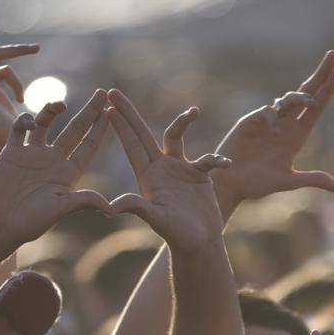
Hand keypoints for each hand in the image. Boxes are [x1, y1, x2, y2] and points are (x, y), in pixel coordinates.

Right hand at [0, 91, 112, 250]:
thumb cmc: (30, 222)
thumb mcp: (60, 209)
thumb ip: (83, 201)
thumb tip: (111, 208)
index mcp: (68, 173)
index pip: (88, 146)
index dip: (99, 129)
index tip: (111, 112)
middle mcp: (53, 160)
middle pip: (74, 130)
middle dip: (89, 112)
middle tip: (103, 93)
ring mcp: (32, 155)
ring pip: (47, 124)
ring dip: (53, 110)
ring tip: (61, 104)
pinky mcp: (12, 152)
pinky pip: (20, 128)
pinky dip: (25, 120)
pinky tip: (30, 124)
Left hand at [106, 89, 231, 253]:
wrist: (198, 242)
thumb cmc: (175, 234)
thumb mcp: (155, 219)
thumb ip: (137, 207)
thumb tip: (112, 207)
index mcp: (147, 176)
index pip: (131, 145)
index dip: (120, 125)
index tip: (108, 105)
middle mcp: (160, 168)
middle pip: (143, 133)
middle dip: (130, 113)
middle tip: (114, 92)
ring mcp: (179, 169)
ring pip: (176, 137)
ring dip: (183, 123)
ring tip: (193, 112)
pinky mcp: (199, 175)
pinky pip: (207, 160)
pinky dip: (216, 160)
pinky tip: (225, 164)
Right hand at [210, 51, 333, 207]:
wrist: (231, 184)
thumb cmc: (257, 183)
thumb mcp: (288, 181)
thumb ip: (310, 179)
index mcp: (297, 134)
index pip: (317, 108)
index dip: (329, 90)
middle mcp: (285, 123)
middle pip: (306, 93)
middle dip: (320, 74)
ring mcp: (268, 121)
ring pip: (288, 99)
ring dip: (301, 97)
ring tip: (311, 102)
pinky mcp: (250, 122)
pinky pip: (266, 112)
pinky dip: (274, 119)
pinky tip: (277, 132)